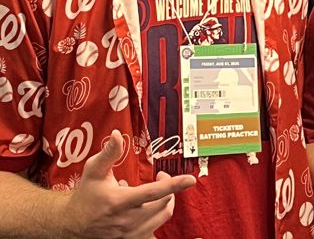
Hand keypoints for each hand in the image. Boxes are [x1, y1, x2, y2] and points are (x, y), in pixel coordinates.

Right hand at [62, 130, 196, 238]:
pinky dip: (158, 218)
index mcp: (120, 201)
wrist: (73, 225)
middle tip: (161, 176)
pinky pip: (155, 233)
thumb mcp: (94, 170)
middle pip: (162, 204)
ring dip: (165, 201)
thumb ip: (109, 152)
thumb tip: (117, 134)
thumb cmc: (86, 195)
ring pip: (162, 217)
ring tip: (155, 192)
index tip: (190, 179)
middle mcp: (127, 221)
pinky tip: (152, 209)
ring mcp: (130, 234)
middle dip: (168, 188)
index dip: (173, 184)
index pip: (153, 192)